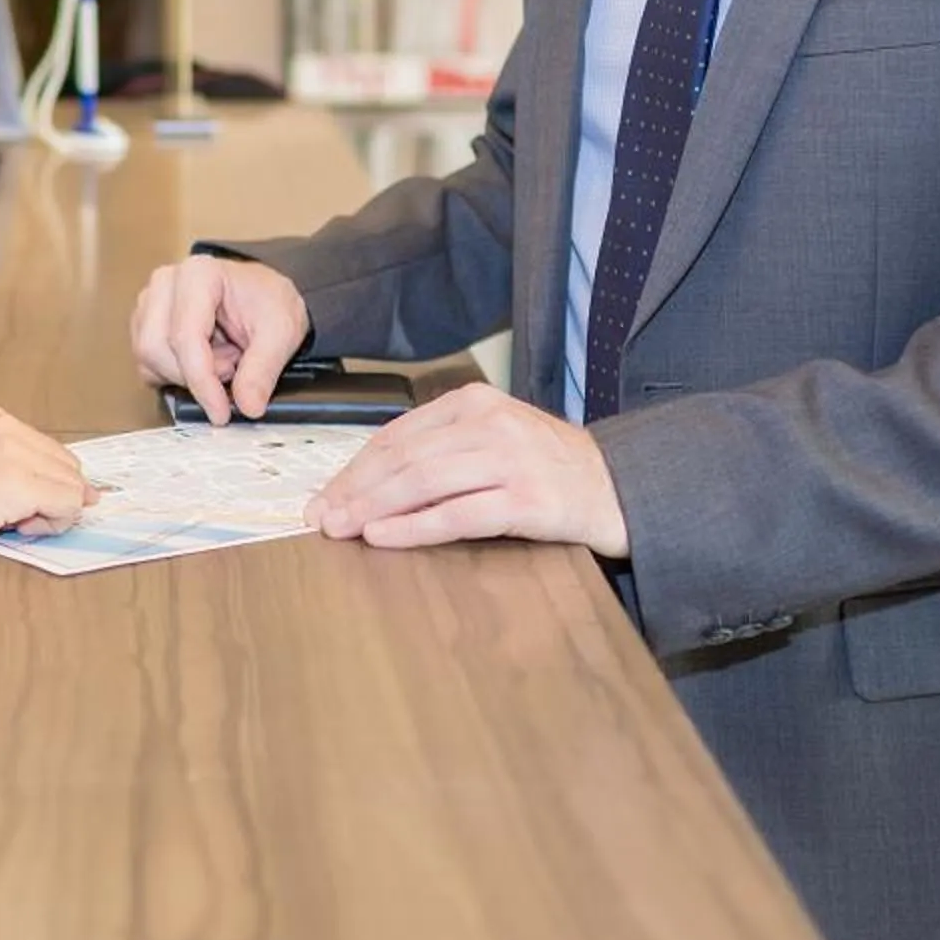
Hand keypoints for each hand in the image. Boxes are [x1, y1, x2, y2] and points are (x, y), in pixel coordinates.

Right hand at [0, 403, 95, 563]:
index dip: (42, 485)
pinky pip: (68, 506)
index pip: (50, 452)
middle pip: (67, 467)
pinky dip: (53, 524)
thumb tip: (49, 487)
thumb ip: (1, 465)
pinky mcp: (19, 484)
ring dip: (51, 513)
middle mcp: (7, 427)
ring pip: (73, 487)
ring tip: (11, 522)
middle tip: (14, 518)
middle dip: (51, 497)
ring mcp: (14, 453)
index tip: (18, 506)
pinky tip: (16, 527)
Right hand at [128, 255, 310, 424]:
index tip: (220, 412)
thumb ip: (263, 369)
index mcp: (198, 274)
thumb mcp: (281, 332)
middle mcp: (166, 283)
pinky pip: (147, 365)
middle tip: (233, 369)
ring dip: (186, 375)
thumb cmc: (269, 302)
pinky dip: (176, 374)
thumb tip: (248, 405)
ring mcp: (151, 302)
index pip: (185, 337)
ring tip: (222, 359)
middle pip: (157, 349)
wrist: (264, 296)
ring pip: (148, 360)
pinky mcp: (145, 323)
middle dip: (195, 375)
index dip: (201, 382)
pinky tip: (205, 361)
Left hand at [304, 382, 629, 557]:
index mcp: (473, 402)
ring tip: (343, 529)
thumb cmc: (546, 467)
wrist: (618, 486)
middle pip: (403, 458)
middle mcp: (489, 424)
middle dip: (355, 490)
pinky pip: (458, 515)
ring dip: (374, 508)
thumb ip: (440, 449)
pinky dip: (414, 527)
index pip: (397, 435)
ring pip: (423, 482)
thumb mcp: (492, 438)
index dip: (355, 468)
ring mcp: (510, 460)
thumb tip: (368, 483)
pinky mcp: (527, 499)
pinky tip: (384, 537)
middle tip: (321, 517)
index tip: (324, 495)